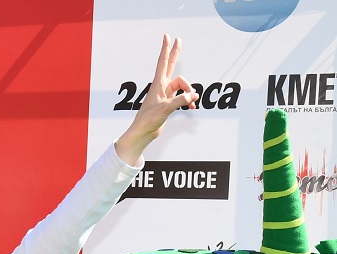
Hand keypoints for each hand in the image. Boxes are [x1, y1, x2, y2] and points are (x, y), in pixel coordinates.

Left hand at [114, 34, 197, 166]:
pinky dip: (188, 100)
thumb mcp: (165, 109)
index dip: (166, 49)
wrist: (143, 133)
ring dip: (189, 91)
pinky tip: (192, 107)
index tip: (167, 36)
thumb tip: (193, 95)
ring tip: (192, 101)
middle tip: (179, 40)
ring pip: (181, 85)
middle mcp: (162, 87)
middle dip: (175, 53)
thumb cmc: (148, 120)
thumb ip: (180, 100)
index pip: (163, 62)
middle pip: (171, 65)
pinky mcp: (168, 103)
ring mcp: (165, 95)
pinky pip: (182, 96)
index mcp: (158, 84)